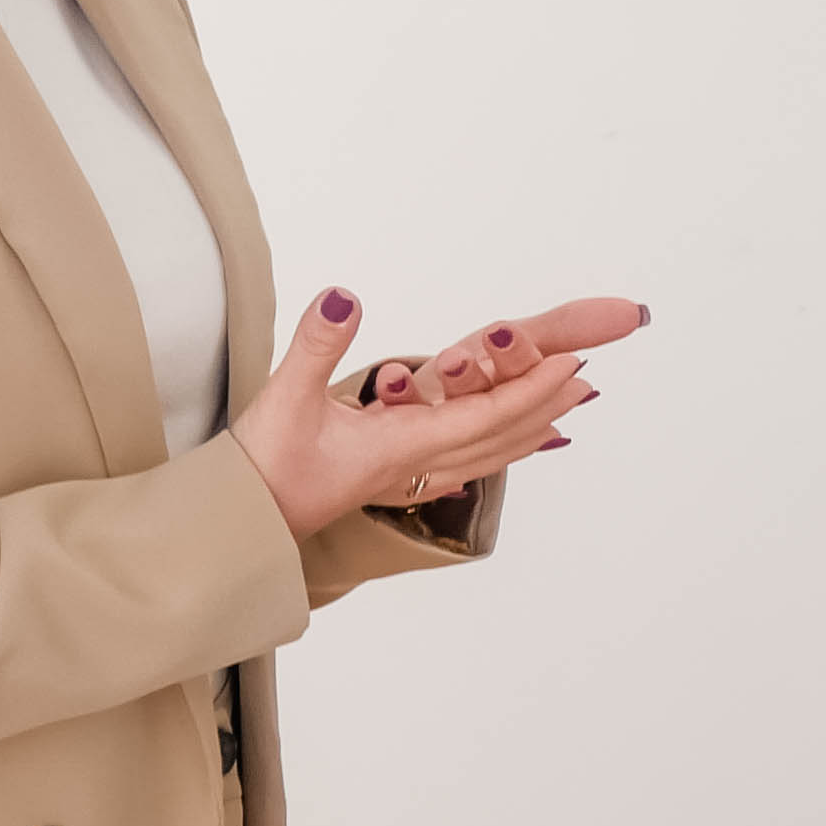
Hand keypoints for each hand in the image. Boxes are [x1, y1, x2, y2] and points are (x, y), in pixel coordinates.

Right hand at [233, 286, 611, 537]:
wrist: (242, 527)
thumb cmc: (261, 471)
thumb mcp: (285, 398)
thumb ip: (317, 346)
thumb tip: (344, 298)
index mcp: (400, 446)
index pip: (482, 416)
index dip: (529, 389)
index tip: (570, 362)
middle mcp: (412, 466)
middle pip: (496, 438)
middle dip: (542, 406)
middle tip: (584, 379)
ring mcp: (401, 480)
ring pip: (482, 457)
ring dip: (525, 432)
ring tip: (560, 414)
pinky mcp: (384, 484)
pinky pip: (456, 469)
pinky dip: (488, 456)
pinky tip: (491, 457)